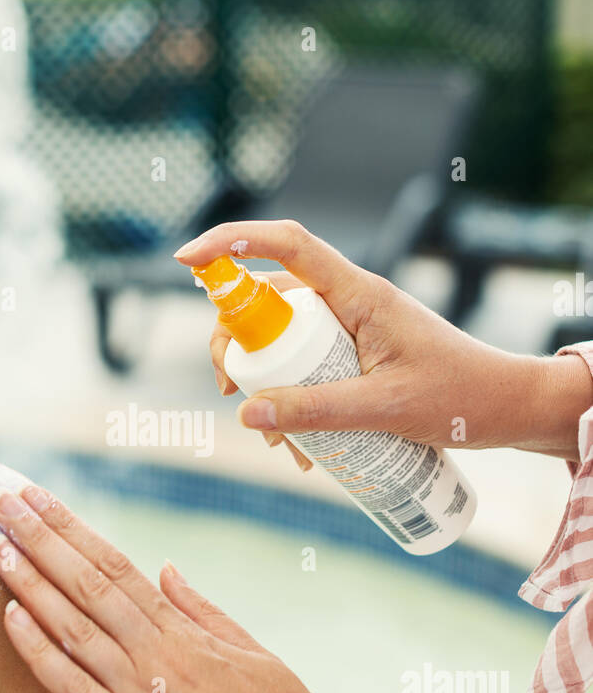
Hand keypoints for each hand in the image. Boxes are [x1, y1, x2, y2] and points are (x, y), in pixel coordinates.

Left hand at [0, 484, 342, 692]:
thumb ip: (203, 612)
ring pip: (75, 629)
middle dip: (41, 540)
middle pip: (88, 586)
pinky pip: (75, 692)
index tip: (38, 500)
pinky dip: (40, 653)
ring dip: (31, 585)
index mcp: (187, 634)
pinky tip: (10, 618)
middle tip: (1, 502)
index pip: (118, 567)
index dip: (73, 530)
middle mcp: (159, 657)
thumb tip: (165, 568)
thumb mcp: (254, 655)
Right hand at [176, 219, 592, 462]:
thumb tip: (247, 414)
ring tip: (279, 444)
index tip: (184, 259)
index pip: (288, 246)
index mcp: (359, 293)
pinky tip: (303, 450)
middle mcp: (351, 301)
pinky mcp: (358, 355)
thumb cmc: (461, 398)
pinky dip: (294, 403)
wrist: (509, 409)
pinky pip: (309, 368)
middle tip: (228, 391)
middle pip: (271, 301)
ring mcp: (353, 328)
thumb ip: (316, 411)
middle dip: (237, 344)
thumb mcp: (384, 409)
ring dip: (267, 386)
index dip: (231, 242)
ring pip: (286, 342)